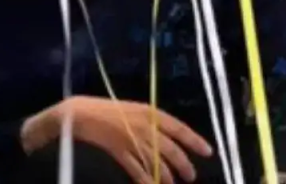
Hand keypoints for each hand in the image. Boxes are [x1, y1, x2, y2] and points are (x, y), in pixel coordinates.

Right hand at [22, 96, 212, 183]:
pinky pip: (137, 170)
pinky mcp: (119, 152)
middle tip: (190, 176)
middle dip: (183, 165)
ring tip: (170, 183)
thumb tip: (166, 138)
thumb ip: (149, 123)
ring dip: (166, 175)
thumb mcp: (131, 110)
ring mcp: (132, 140)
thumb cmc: (104, 109)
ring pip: (156, 162)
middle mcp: (144, 126)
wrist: (77, 113)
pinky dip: (146, 180)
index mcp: (149, 112)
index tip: (209, 152)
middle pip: (171, 150)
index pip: (178, 128)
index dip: (195, 140)